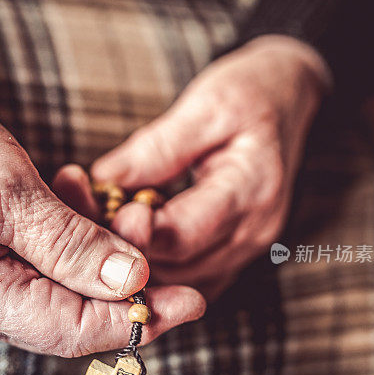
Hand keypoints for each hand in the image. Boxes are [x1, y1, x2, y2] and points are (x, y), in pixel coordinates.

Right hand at [0, 48, 204, 355]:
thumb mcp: (7, 192)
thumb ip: (70, 244)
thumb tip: (131, 283)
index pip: (70, 330)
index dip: (134, 321)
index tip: (190, 304)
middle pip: (77, 313)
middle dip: (128, 283)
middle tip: (170, 252)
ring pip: (74, 283)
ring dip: (106, 246)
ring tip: (120, 204)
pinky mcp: (3, 252)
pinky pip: (57, 256)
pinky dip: (81, 228)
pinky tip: (81, 189)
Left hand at [91, 35, 329, 299]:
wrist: (290, 97)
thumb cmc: (250, 92)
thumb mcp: (204, 105)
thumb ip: (155, 149)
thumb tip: (103, 180)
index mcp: (250, 191)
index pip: (181, 234)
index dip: (132, 234)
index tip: (94, 213)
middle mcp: (253, 231)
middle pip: (177, 268)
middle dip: (126, 251)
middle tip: (83, 223)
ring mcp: (248, 247)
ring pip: (181, 282)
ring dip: (138, 264)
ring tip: (99, 230)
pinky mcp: (237, 251)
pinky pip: (192, 278)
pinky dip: (160, 270)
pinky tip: (130, 247)